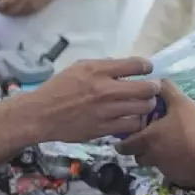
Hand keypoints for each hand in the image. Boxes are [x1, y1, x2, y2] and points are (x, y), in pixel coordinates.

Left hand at [0, 0, 58, 16]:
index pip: (5, 1)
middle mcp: (23, 1)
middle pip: (10, 10)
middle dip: (2, 11)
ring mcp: (29, 7)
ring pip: (16, 14)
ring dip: (9, 13)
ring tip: (5, 10)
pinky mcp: (35, 10)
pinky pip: (23, 14)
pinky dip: (17, 13)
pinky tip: (15, 10)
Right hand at [5, 57, 159, 143]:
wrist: (41, 114)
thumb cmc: (59, 88)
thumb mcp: (79, 67)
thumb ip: (103, 66)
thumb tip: (125, 67)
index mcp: (98, 70)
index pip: (136, 65)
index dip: (147, 67)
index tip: (147, 70)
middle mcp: (105, 89)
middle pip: (146, 89)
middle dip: (153, 88)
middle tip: (152, 89)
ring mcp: (106, 111)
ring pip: (143, 109)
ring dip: (147, 106)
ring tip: (144, 105)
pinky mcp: (104, 129)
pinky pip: (131, 126)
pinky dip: (136, 122)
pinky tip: (133, 119)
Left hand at [116, 80, 194, 187]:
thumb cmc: (194, 129)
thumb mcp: (182, 103)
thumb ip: (168, 90)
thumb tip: (157, 81)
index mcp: (147, 139)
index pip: (124, 146)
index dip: (123, 141)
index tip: (128, 135)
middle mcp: (152, 157)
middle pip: (138, 157)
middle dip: (139, 150)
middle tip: (148, 139)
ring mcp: (166, 170)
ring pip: (155, 164)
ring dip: (158, 156)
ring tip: (170, 144)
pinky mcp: (180, 178)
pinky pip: (172, 171)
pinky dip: (174, 164)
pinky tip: (186, 154)